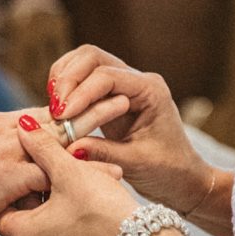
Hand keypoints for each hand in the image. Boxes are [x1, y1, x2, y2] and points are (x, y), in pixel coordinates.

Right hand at [0, 97, 128, 235]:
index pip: (31, 112)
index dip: (63, 107)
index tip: (89, 100)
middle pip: (51, 115)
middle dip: (88, 105)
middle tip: (119, 96)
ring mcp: (0, 150)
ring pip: (58, 138)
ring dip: (95, 128)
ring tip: (123, 119)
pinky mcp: (4, 176)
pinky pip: (54, 172)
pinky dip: (84, 171)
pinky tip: (108, 171)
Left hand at [0, 117, 138, 235]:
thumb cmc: (103, 211)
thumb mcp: (69, 171)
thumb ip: (43, 146)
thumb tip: (24, 126)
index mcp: (19, 235)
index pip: (0, 199)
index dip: (13, 174)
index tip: (26, 156)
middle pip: (23, 206)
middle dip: (40, 181)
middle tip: (55, 160)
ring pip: (45, 215)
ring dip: (57, 192)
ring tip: (78, 171)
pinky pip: (61, 228)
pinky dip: (69, 209)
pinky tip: (89, 190)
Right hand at [47, 45, 213, 213]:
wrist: (182, 178)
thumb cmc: (168, 171)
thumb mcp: (136, 164)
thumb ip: (103, 153)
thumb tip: (69, 147)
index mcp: (150, 91)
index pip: (107, 77)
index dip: (80, 93)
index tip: (61, 115)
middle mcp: (137, 81)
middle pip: (93, 57)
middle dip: (68, 79)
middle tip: (54, 109)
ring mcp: (124, 85)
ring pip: (85, 62)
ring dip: (64, 79)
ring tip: (53, 108)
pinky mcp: (111, 96)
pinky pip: (84, 80)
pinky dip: (67, 88)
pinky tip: (58, 109)